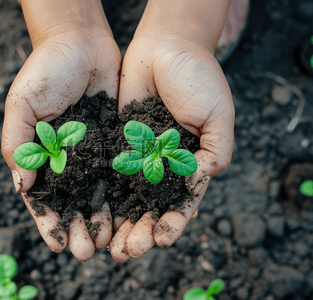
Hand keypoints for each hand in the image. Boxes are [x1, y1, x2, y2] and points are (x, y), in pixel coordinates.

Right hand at [1, 31, 120, 261]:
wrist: (82, 41)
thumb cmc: (46, 69)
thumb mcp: (22, 104)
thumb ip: (17, 144)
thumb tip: (21, 187)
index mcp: (38, 154)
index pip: (41, 197)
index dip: (48, 222)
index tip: (58, 244)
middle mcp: (64, 158)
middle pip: (71, 202)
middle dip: (78, 228)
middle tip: (87, 252)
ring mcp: (90, 152)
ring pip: (96, 193)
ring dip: (101, 219)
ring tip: (108, 243)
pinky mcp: (115, 142)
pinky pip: (118, 173)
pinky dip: (121, 196)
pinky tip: (127, 215)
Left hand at [109, 34, 234, 262]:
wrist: (166, 46)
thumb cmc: (199, 77)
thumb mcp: (219, 116)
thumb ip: (214, 152)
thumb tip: (196, 183)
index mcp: (192, 163)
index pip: (183, 202)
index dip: (173, 222)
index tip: (162, 238)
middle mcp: (164, 165)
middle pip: (151, 206)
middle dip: (140, 230)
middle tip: (128, 251)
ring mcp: (140, 156)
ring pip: (127, 196)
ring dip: (119, 222)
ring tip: (109, 245)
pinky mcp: (118, 143)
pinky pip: (108, 172)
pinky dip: (102, 195)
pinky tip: (94, 213)